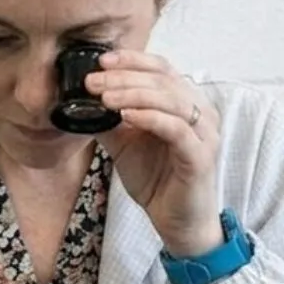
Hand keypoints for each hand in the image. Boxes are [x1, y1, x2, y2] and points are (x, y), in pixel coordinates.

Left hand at [88, 49, 222, 256]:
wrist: (178, 223)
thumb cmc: (158, 180)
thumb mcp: (125, 144)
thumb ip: (109, 120)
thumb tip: (79, 100)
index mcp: (186, 103)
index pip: (161, 68)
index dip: (132, 60)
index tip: (101, 61)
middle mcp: (201, 112)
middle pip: (164, 79)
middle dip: (124, 77)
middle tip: (94, 81)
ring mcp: (204, 134)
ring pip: (171, 100)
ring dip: (134, 94)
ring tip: (105, 97)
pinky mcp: (201, 156)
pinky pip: (177, 129)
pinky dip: (150, 118)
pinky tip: (126, 117)